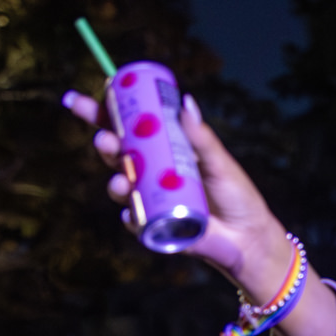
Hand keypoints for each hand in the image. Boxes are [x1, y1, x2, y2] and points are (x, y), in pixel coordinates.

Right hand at [60, 89, 294, 299]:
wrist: (248, 236)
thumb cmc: (235, 194)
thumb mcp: (218, 162)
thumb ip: (200, 136)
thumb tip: (185, 102)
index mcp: (163, 149)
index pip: (128, 127)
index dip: (104, 113)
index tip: (87, 100)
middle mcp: (151, 172)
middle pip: (117, 153)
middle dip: (104, 143)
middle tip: (104, 138)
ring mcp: (150, 199)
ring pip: (121, 186)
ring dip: (115, 181)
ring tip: (121, 180)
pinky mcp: (155, 226)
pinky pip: (135, 221)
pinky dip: (131, 217)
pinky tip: (132, 214)